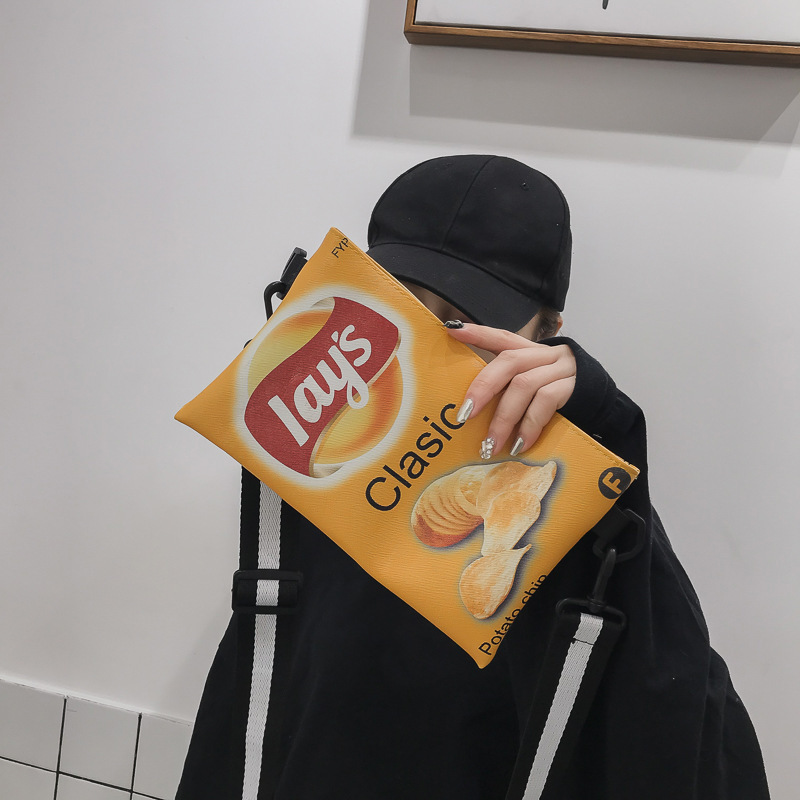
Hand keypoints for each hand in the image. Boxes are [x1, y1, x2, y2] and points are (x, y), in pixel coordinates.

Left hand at [446, 323, 575, 456]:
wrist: (605, 409)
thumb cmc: (561, 401)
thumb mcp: (534, 389)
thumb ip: (511, 389)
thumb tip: (472, 411)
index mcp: (532, 351)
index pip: (502, 337)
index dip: (478, 333)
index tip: (452, 331)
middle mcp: (546, 354)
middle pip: (509, 361)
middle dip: (483, 388)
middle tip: (464, 415)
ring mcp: (562, 369)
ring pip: (524, 385)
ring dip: (504, 419)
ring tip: (491, 444)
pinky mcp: (575, 386)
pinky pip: (546, 402)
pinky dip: (529, 426)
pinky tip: (519, 445)